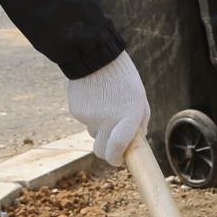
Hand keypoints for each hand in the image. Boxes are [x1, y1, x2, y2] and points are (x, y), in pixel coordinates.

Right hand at [67, 50, 149, 166]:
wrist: (95, 56)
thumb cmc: (123, 78)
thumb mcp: (139, 98)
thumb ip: (139, 121)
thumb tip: (135, 142)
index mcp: (129, 116)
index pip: (117, 149)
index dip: (116, 160)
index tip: (118, 160)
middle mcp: (108, 120)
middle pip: (101, 151)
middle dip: (106, 152)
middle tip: (112, 144)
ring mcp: (90, 117)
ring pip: (93, 134)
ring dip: (100, 127)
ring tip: (105, 106)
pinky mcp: (76, 111)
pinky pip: (85, 121)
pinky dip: (90, 114)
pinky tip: (95, 98)